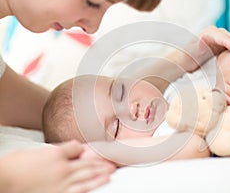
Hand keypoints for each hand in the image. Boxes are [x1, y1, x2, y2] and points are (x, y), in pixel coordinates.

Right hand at [0, 141, 115, 192]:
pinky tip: (98, 186)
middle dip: (100, 164)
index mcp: (57, 156)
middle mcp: (62, 170)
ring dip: (100, 176)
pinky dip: (90, 188)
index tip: (97, 152)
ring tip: (110, 173)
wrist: (4, 180)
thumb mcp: (38, 151)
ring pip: (86, 178)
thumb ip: (58, 150)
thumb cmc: (18, 164)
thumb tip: (74, 147)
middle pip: (86, 165)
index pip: (77, 151)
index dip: (88, 152)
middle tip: (112, 163)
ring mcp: (61, 184)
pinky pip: (78, 192)